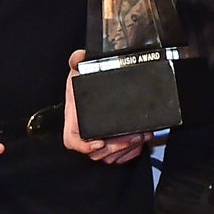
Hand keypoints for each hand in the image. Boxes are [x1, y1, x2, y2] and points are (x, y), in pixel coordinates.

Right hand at [61, 49, 150, 164]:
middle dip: (116, 146)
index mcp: (74, 116)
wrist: (98, 78)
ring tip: (142, 136)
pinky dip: (131, 152)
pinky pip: (119, 156)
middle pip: (96, 152)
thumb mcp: (80, 66)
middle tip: (133, 136)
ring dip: (127, 149)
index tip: (99, 142)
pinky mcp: (111, 140)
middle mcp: (85, 130)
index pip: (71, 139)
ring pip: (109, 156)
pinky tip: (141, 142)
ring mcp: (98, 137)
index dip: (82, 145)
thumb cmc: (85, 76)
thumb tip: (79, 57)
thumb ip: (78, 60)